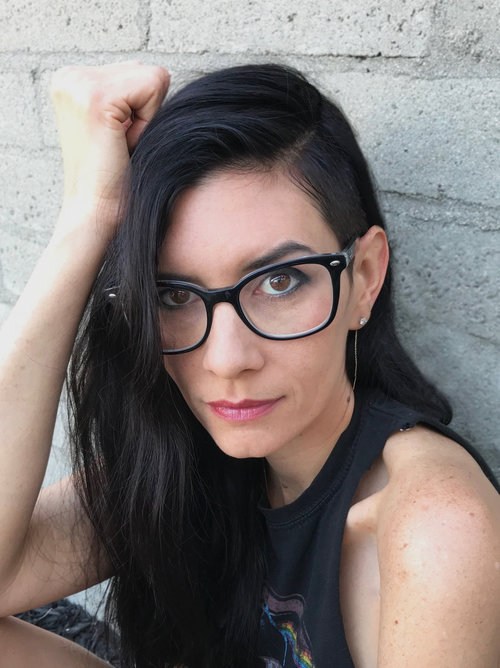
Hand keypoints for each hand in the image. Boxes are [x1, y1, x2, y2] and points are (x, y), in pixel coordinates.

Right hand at [50, 61, 169, 236]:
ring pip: (153, 78)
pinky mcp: (96, 97)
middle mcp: (69, 76)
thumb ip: (128, 94)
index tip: (116, 139)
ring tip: (120, 144)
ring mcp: (79, 84)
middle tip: (119, 144)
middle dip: (144, 113)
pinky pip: (153, 88)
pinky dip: (147, 123)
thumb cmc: (112, 177)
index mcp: (71, 80)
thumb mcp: (117, 124)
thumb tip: (162, 75)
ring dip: (146, 119)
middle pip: (146, 71)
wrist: (95, 211)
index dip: (139, 111)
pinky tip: (123, 143)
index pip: (137, 71)